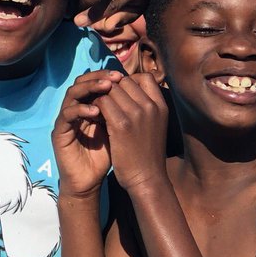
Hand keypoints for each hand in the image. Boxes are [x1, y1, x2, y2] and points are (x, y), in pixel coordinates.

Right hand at [52, 70, 121, 196]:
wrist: (90, 181)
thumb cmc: (106, 157)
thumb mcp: (119, 130)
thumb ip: (122, 112)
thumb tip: (138, 91)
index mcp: (88, 106)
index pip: (94, 81)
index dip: (108, 76)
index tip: (125, 75)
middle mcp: (75, 109)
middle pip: (82, 81)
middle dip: (99, 77)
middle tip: (115, 77)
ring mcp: (65, 120)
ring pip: (72, 93)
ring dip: (90, 87)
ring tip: (107, 87)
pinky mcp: (59, 132)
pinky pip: (67, 114)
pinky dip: (81, 110)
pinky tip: (96, 112)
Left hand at [95, 73, 168, 193]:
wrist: (147, 179)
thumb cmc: (148, 154)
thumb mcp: (155, 124)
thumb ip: (147, 106)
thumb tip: (131, 88)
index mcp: (161, 105)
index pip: (145, 77)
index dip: (129, 82)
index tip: (121, 95)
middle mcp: (151, 106)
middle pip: (125, 81)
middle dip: (112, 89)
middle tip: (105, 102)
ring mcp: (137, 114)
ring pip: (111, 89)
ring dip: (102, 97)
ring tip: (99, 110)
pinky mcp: (121, 125)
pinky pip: (102, 102)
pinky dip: (95, 107)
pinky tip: (94, 118)